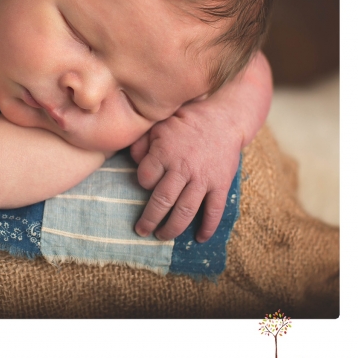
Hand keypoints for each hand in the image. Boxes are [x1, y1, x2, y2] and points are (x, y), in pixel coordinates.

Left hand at [129, 104, 241, 242]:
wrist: (225, 119)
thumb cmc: (186, 122)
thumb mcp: (159, 125)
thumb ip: (142, 143)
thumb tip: (132, 161)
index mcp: (165, 153)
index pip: (145, 178)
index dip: (142, 183)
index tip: (146, 184)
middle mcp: (183, 168)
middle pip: (162, 201)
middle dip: (149, 220)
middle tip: (141, 231)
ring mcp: (203, 178)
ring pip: (185, 210)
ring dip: (172, 228)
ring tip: (162, 237)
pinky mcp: (221, 184)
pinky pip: (214, 210)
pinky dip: (207, 227)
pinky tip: (200, 239)